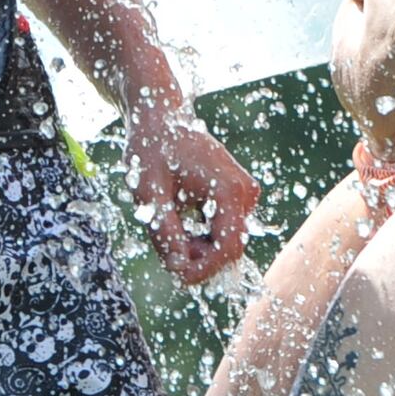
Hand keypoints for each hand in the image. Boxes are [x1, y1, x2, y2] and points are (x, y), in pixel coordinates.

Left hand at [121, 96, 260, 284]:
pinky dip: (201, 233)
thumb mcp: (149, 195)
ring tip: (167, 226)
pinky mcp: (235, 194)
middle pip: (229, 246)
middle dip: (198, 258)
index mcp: (229, 191)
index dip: (205, 268)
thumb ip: (166, 233)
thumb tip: (178, 269)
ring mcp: (243, 193)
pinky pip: (222, 226)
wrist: (161, 118)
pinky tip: (177, 218)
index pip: (229, 247)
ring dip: (197, 246)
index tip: (178, 277)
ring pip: (225, 238)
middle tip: (165, 249)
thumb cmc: (152, 150)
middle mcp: (245, 193)